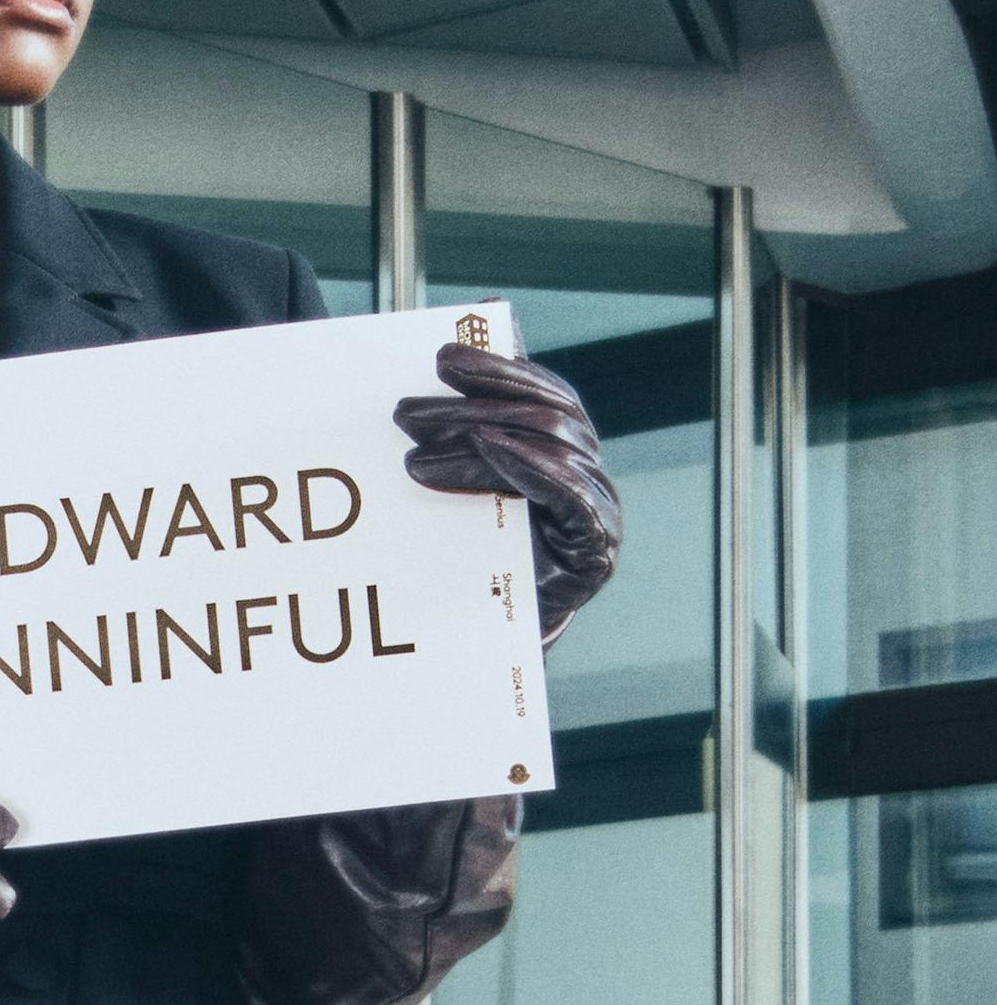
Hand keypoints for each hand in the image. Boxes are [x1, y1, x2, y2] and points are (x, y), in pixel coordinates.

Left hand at [392, 341, 621, 646]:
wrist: (488, 648)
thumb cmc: (470, 565)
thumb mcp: (460, 492)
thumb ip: (460, 435)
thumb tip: (438, 367)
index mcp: (563, 453)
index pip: (542, 392)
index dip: (498, 368)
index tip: (440, 357)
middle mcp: (588, 475)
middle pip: (545, 415)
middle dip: (473, 405)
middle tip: (404, 413)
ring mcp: (599, 511)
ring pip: (553, 446)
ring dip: (480, 440)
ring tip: (414, 455)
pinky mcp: (598, 550)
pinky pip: (571, 492)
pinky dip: (531, 462)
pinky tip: (488, 448)